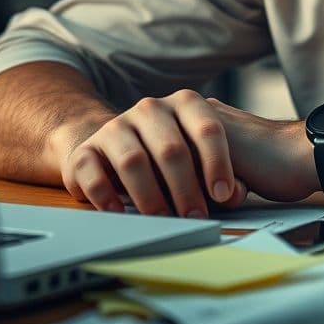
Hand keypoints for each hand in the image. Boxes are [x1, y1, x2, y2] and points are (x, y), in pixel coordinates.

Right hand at [51, 90, 318, 216]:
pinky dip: (107, 196)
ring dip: (151, 196)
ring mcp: (116, 127)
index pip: (207, 128)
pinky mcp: (86, 150)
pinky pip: (94, 172)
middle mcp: (150, 109)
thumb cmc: (171, 156)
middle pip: (172, 149)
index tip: (225, 195)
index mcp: (184, 104)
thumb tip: (237, 195)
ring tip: (163, 220)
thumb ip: (221, 172)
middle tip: (196, 216)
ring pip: (134, 160)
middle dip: (186, 188)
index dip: (218, 163)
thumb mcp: (200, 156)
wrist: (112, 145)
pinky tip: (121, 214)